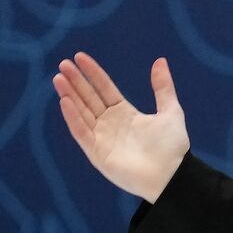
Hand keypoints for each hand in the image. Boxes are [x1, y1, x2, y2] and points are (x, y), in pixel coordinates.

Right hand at [53, 52, 189, 203]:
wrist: (173, 175)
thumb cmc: (173, 147)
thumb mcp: (171, 111)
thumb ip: (163, 87)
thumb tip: (160, 60)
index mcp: (125, 113)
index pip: (104, 88)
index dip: (92, 73)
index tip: (79, 56)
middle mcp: (110, 124)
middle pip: (89, 98)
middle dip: (76, 81)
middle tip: (63, 64)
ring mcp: (102, 138)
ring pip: (81, 113)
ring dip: (70, 96)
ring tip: (59, 78)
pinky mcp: (97, 153)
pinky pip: (82, 133)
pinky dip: (73, 118)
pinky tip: (65, 102)